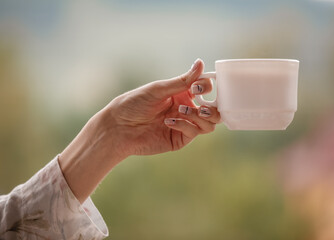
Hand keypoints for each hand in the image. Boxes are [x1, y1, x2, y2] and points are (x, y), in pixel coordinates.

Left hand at [59, 59, 220, 202]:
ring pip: (209, 124)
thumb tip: (200, 63)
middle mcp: (186, 108)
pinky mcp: (180, 139)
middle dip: (213, 108)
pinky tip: (168, 122)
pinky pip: (194, 132)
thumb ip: (182, 80)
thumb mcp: (159, 89)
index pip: (206, 89)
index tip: (196, 88)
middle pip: (214, 109)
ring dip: (201, 117)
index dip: (207, 88)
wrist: (119, 128)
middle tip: (201, 106)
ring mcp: (185, 125)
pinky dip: (185, 125)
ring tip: (182, 111)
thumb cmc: (134, 104)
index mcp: (182, 93)